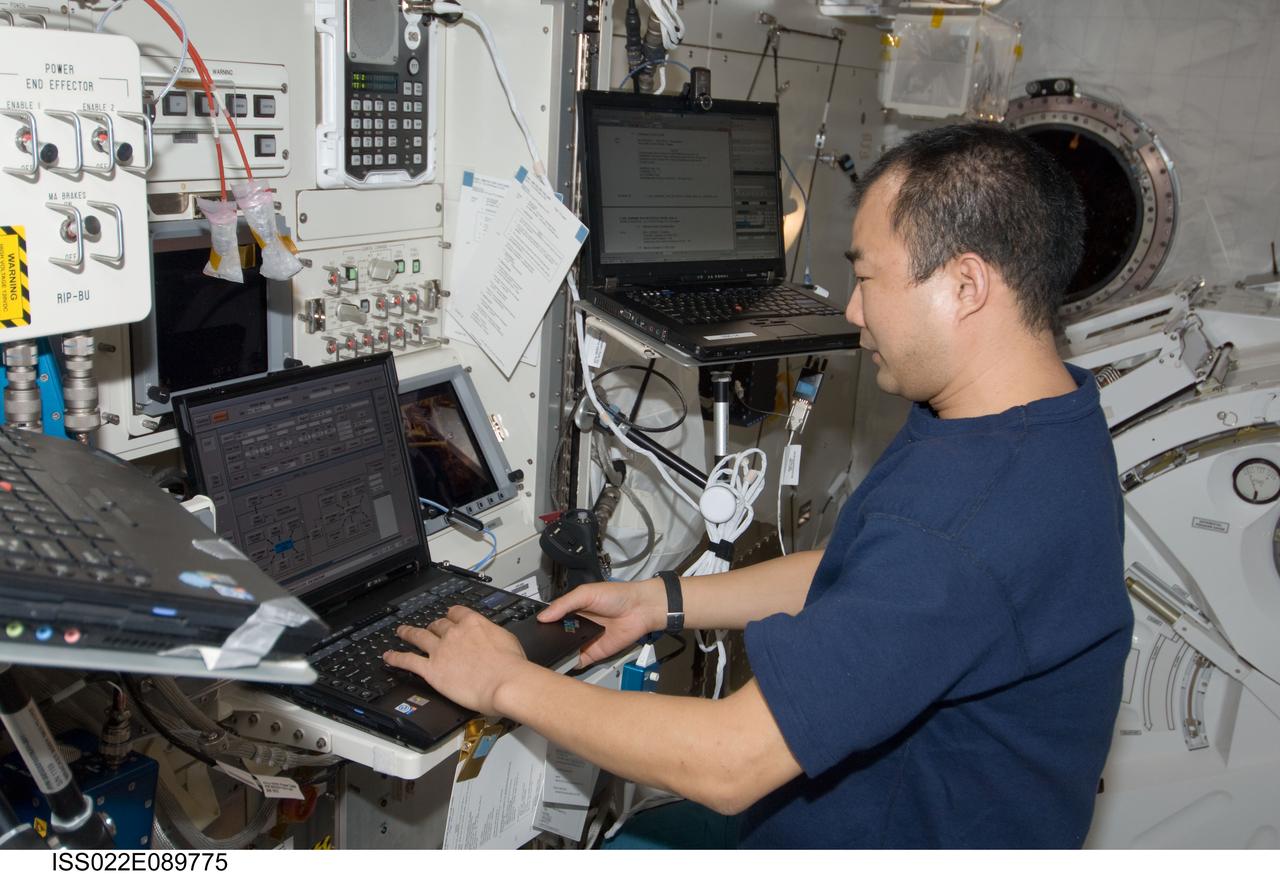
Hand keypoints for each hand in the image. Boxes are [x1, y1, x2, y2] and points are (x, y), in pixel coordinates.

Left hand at [384, 606, 529, 715]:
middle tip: (428, 628)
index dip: (451, 615)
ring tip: (401, 632)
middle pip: (438, 625)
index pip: (456, 613)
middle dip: (432, 626)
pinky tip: (389, 657)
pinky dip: (396, 658)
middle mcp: (454, 633)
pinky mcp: (432, 669)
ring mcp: (441, 650)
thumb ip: (493, 636)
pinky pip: (409, 661)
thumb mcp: (507, 640)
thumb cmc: (512, 665)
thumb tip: (492, 639)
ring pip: (419, 637)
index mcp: (474, 623)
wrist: (506, 682)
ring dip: (408, 633)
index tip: (449, 616)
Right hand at [537, 578, 665, 667]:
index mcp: (572, 610)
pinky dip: (571, 664)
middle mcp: (576, 626)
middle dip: (547, 642)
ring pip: (564, 651)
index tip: (528, 632)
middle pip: (555, 637)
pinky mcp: (594, 653)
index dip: (542, 625)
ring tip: (545, 657)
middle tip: (534, 648)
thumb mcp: (586, 593)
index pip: (551, 620)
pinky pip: (578, 661)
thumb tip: (542, 616)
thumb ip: (564, 604)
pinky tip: (563, 663)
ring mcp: (584, 641)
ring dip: (557, 654)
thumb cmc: (617, 595)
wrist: (640, 609)